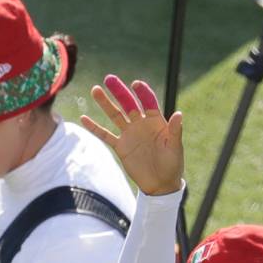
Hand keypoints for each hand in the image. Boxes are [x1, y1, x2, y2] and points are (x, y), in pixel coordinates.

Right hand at [81, 76, 184, 195]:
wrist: (161, 184)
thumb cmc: (173, 165)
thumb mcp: (175, 148)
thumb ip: (175, 131)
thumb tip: (179, 114)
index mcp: (157, 122)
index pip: (148, 102)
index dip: (143, 93)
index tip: (136, 84)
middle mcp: (141, 124)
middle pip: (128, 104)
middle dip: (119, 91)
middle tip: (109, 79)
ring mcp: (130, 134)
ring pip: (115, 115)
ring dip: (105, 103)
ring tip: (95, 89)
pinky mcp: (121, 147)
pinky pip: (105, 135)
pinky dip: (94, 128)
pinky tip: (83, 118)